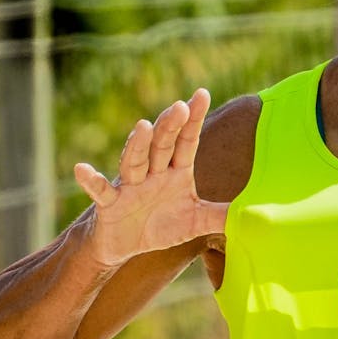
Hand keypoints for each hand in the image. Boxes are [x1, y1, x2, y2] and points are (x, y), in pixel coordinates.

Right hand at [73, 88, 227, 266]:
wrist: (125, 245)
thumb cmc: (161, 226)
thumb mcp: (196, 222)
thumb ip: (221, 215)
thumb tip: (256, 214)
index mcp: (176, 172)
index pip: (187, 141)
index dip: (194, 119)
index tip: (201, 93)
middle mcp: (153, 173)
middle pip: (162, 145)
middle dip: (170, 126)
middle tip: (180, 106)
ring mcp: (130, 186)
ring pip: (134, 161)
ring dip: (137, 144)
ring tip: (143, 126)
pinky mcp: (110, 204)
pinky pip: (99, 191)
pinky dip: (90, 180)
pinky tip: (81, 168)